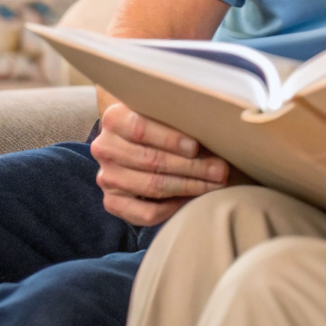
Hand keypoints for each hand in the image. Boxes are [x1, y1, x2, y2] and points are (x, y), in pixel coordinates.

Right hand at [91, 101, 229, 225]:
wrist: (131, 140)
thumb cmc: (158, 123)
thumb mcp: (162, 113)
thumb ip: (179, 119)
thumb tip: (216, 132)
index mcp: (114, 119)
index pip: (140, 129)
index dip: (170, 139)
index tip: (196, 147)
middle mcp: (105, 148)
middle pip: (150, 160)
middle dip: (192, 167)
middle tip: (220, 170)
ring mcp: (106, 177)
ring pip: (152, 186)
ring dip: (189, 186)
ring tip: (214, 183)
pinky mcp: (112, 202)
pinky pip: (145, 213)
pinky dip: (173, 208)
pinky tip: (192, 199)